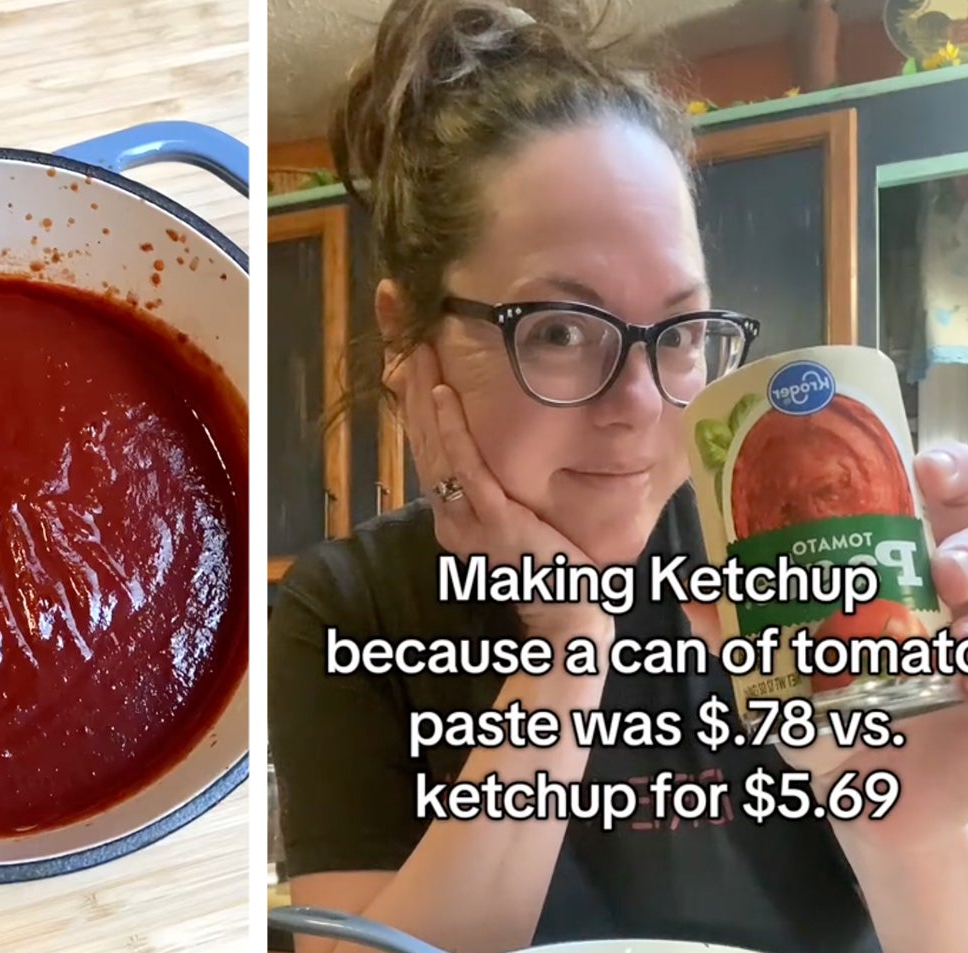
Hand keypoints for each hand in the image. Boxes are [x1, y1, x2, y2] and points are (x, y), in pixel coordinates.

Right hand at [391, 345, 609, 639]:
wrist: (568, 610)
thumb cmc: (548, 565)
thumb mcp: (515, 514)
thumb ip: (497, 482)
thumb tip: (491, 439)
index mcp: (451, 510)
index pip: (425, 440)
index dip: (411, 392)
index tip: (403, 344)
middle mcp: (448, 512)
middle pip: (420, 435)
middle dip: (408, 379)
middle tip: (398, 326)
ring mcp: (466, 518)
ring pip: (435, 445)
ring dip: (422, 392)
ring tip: (415, 347)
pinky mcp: (494, 521)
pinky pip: (466, 467)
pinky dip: (451, 429)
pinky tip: (442, 394)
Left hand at [685, 445, 967, 851]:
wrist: (878, 811)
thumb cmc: (839, 723)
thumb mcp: (789, 679)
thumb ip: (748, 634)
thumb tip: (691, 591)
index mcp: (932, 550)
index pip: (964, 483)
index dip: (957, 467)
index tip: (927, 474)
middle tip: (947, 574)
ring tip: (965, 648)